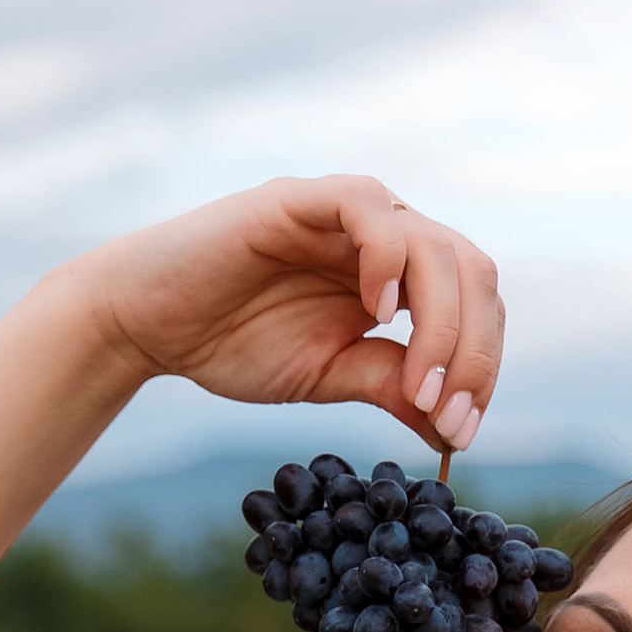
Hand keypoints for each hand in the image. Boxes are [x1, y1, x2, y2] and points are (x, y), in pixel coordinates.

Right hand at [72, 173, 503, 456]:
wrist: (150, 325)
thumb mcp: (331, 377)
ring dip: (441, 324)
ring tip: (416, 385)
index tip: (459, 434)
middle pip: (472, 274)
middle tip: (446, 414)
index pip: (475, 306)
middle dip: (474, 352)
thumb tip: (451, 430)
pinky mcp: (301, 198)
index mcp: (399, 278)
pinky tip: (378, 314)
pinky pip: (370, 207)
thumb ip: (391, 387)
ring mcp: (347, 213)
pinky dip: (389, 259)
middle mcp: (385, 238)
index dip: (482, 367)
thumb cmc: (234, 345)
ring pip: (436, 246)